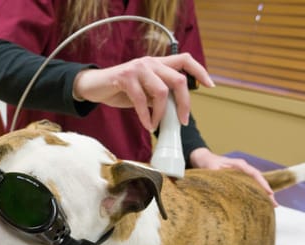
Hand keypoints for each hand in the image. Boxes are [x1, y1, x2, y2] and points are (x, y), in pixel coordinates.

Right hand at [73, 53, 214, 131]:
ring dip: (161, 114)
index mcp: (158, 63)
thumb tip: (175, 111)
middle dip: (184, 104)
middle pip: (179, 80)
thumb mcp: (143, 93)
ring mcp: (138, 68)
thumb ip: (158, 97)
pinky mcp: (125, 77)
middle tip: (182, 121)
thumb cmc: (120, 90)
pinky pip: (142, 100)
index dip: (200, 71)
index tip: (210, 86)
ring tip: (156, 125)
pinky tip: (146, 124)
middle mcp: (150, 62)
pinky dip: (146, 116)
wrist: (94, 86)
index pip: (185, 60)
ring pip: (161, 92)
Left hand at [189, 148, 277, 205]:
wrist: (203, 158)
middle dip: (267, 191)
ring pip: (255, 183)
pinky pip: (250, 185)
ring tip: (271, 205)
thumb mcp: (212, 169)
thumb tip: (225, 187)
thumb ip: (219, 175)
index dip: (263, 183)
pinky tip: (259, 201)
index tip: (269, 193)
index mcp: (239, 165)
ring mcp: (242, 173)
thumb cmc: (208, 162)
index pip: (255, 174)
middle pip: (258, 180)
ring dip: (263, 193)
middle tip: (274, 204)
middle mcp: (243, 168)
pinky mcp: (239, 178)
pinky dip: (255, 192)